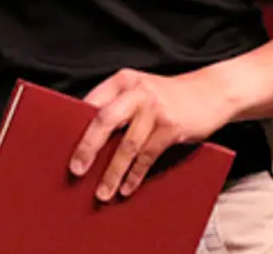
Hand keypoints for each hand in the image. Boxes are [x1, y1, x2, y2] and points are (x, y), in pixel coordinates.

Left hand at [70, 68, 234, 200]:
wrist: (210, 92)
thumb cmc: (168, 96)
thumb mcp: (140, 90)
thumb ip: (119, 105)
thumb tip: (89, 136)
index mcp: (122, 80)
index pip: (93, 103)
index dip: (77, 125)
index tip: (62, 146)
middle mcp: (136, 91)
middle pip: (105, 121)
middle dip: (88, 148)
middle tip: (76, 170)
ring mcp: (155, 109)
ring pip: (127, 144)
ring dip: (113, 171)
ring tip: (102, 192)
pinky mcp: (172, 127)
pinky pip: (148, 155)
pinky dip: (135, 175)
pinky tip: (127, 188)